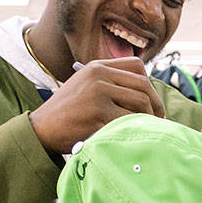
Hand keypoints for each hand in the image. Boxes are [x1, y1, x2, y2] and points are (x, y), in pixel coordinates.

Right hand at [29, 57, 165, 153]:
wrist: (42, 129)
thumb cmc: (68, 114)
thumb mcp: (86, 87)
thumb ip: (110, 84)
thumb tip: (147, 95)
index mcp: (97, 66)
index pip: (137, 66)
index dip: (150, 84)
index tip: (153, 102)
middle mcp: (99, 75)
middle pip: (143, 85)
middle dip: (156, 105)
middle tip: (159, 121)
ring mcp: (98, 92)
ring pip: (141, 103)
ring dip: (148, 119)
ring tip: (146, 130)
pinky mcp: (98, 112)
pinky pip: (129, 120)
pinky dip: (136, 129)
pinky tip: (133, 136)